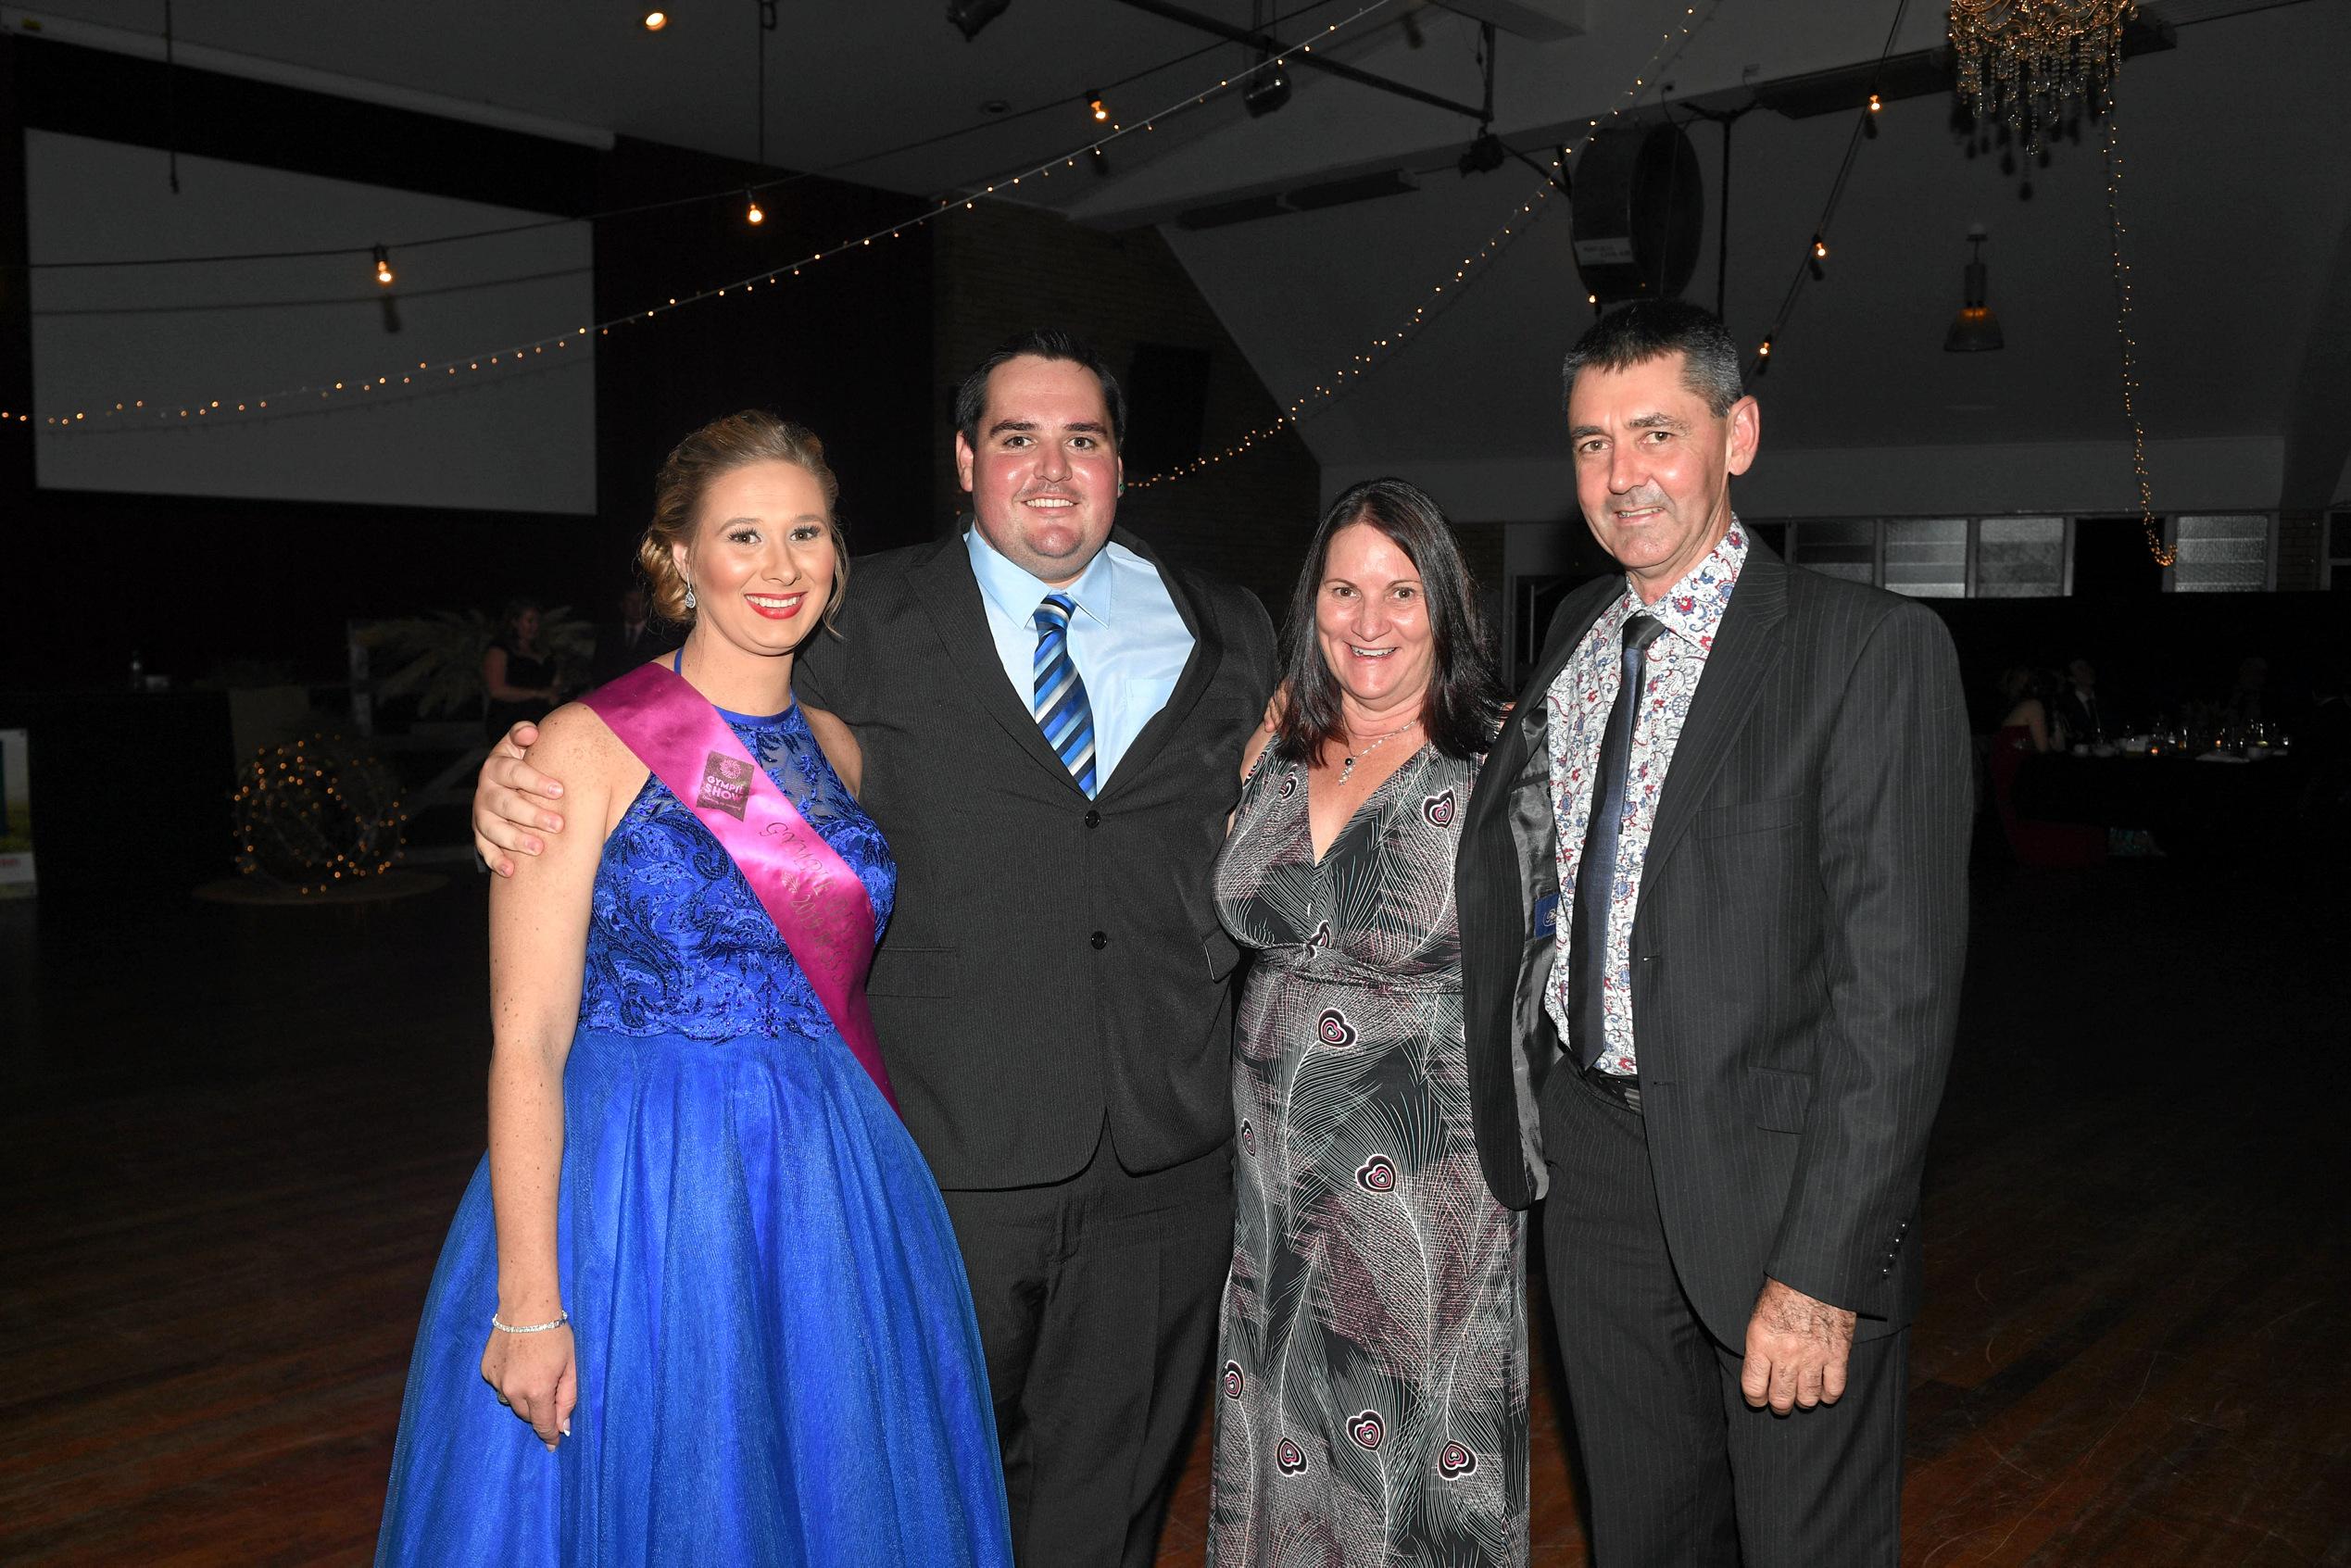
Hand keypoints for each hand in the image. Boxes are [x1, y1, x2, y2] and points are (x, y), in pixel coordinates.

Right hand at [473, 721, 567, 876]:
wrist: (504, 780)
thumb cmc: (524, 761)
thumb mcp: (520, 745)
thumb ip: (523, 735)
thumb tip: (531, 732)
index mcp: (497, 766)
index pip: (513, 772)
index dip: (535, 781)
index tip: (559, 791)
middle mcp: (486, 790)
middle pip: (505, 803)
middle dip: (532, 815)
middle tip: (558, 825)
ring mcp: (481, 814)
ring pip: (493, 828)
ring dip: (515, 840)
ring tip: (539, 849)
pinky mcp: (480, 834)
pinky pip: (484, 849)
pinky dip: (496, 860)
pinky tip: (511, 871)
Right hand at [480, 1322, 576, 1450]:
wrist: (526, 1308)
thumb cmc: (555, 1335)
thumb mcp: (570, 1367)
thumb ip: (567, 1399)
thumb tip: (562, 1427)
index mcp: (537, 1391)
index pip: (542, 1425)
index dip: (550, 1436)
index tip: (554, 1443)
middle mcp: (512, 1391)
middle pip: (527, 1415)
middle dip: (539, 1410)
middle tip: (549, 1389)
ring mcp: (496, 1381)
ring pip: (512, 1401)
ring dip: (523, 1395)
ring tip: (533, 1370)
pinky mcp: (486, 1371)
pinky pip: (500, 1386)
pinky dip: (510, 1381)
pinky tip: (518, 1363)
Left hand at [1740, 1277, 1855, 1413]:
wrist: (1816, 1274)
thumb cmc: (1784, 1289)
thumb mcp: (1759, 1314)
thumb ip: (1759, 1345)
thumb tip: (1759, 1369)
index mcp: (1762, 1342)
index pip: (1753, 1388)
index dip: (1755, 1399)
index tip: (1758, 1399)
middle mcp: (1786, 1354)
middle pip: (1781, 1398)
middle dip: (1779, 1405)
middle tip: (1781, 1401)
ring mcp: (1814, 1356)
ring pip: (1808, 1398)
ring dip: (1804, 1400)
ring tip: (1802, 1394)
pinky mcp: (1838, 1354)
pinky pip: (1834, 1388)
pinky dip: (1829, 1394)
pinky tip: (1823, 1389)